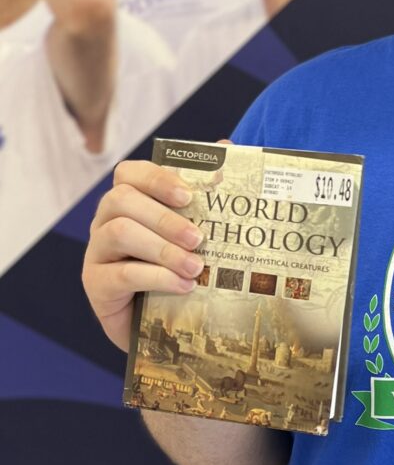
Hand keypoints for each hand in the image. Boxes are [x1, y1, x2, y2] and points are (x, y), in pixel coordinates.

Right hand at [83, 159, 205, 351]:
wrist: (167, 319)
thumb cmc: (182, 264)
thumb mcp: (198, 229)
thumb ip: (208, 191)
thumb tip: (227, 145)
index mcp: (130, 200)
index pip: (130, 173)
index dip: (157, 178)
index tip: (188, 195)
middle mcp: (107, 220)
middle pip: (121, 199)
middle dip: (164, 217)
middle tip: (199, 238)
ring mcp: (97, 252)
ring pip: (119, 233)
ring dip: (163, 249)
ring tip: (196, 266)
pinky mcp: (96, 284)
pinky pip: (121, 274)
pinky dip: (157, 278)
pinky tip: (185, 285)